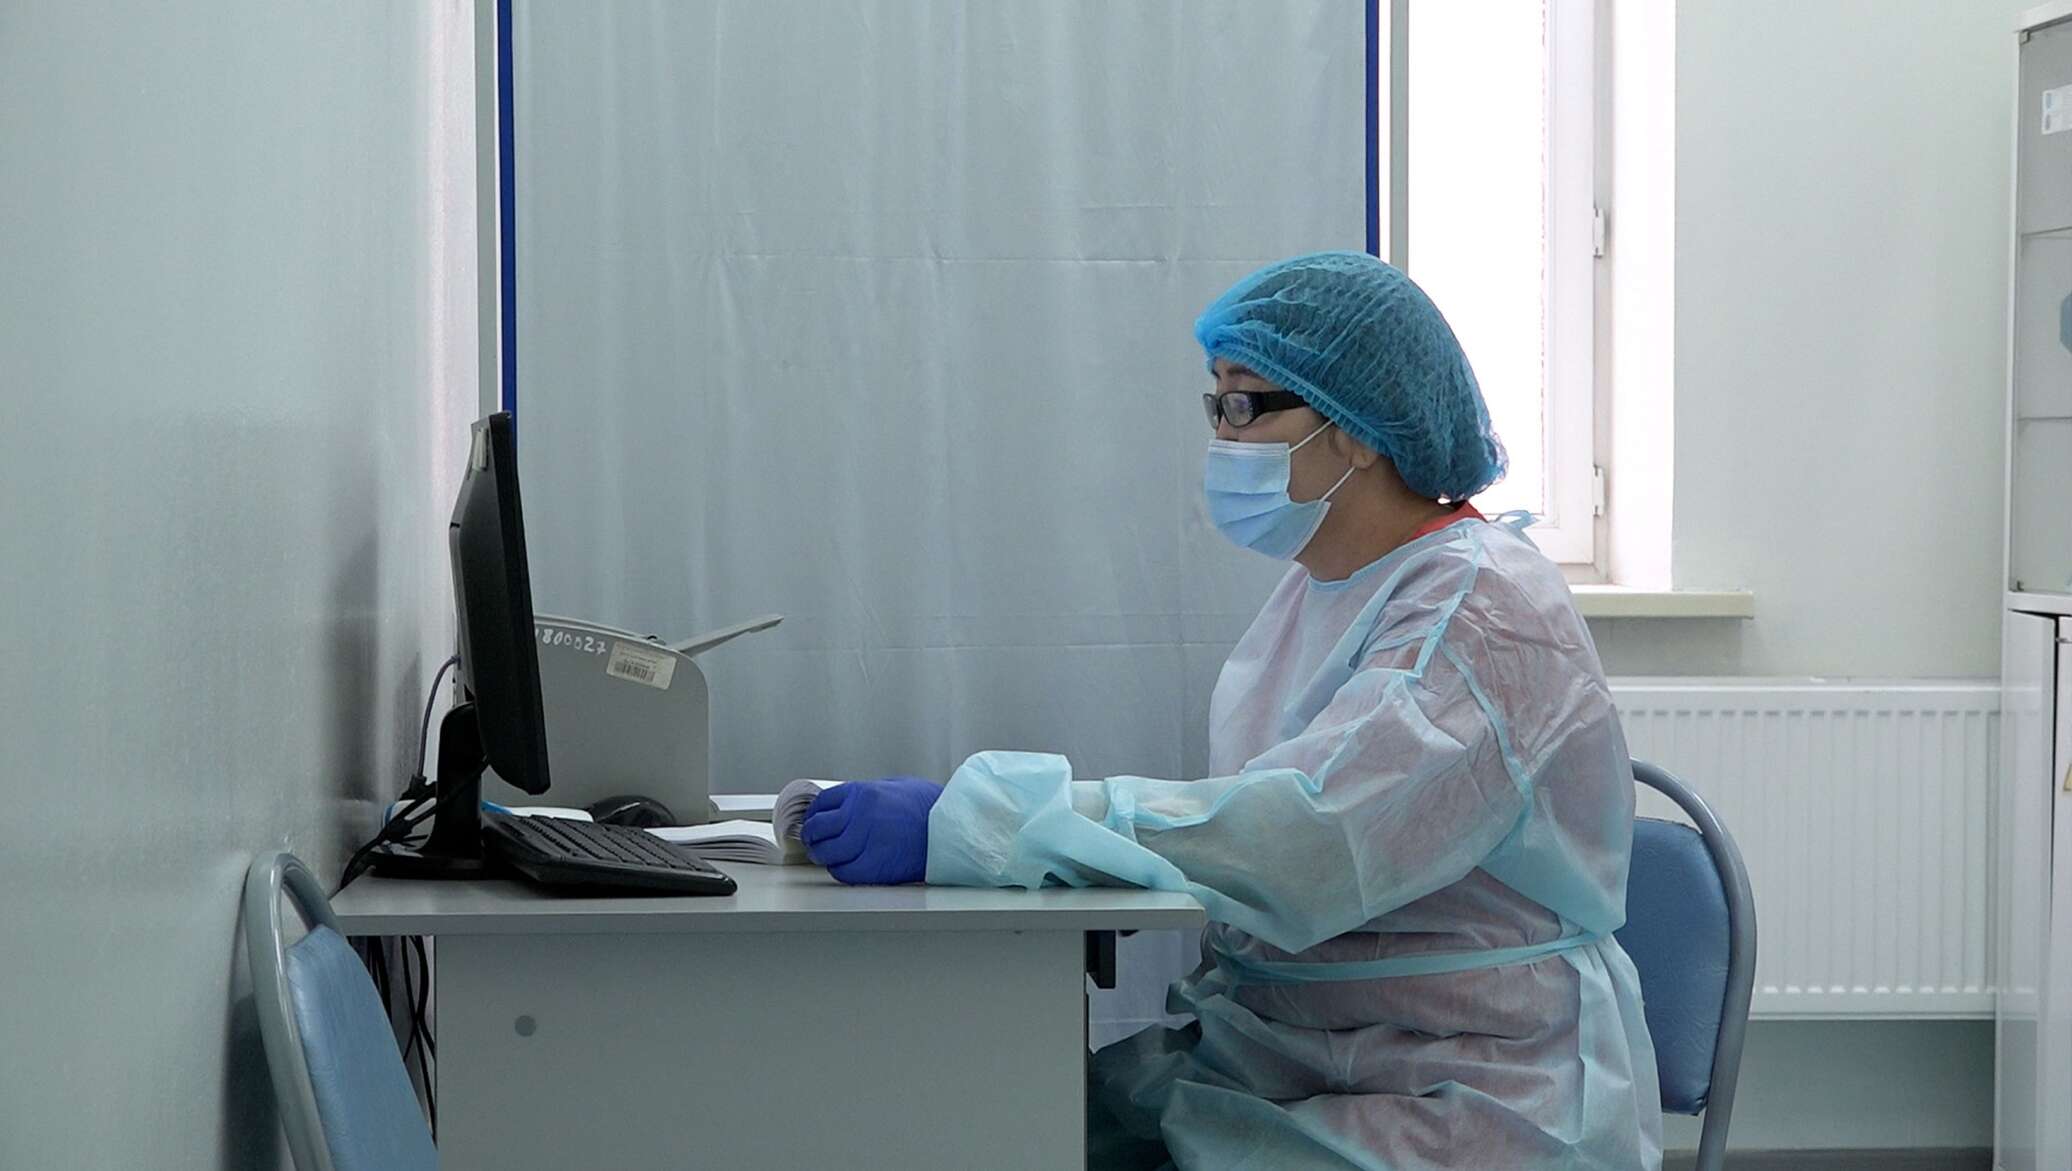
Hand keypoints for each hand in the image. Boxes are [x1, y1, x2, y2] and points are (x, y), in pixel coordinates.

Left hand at [801, 777, 942, 884]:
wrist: (953, 828)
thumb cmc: (931, 807)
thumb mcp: (896, 786)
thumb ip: (869, 794)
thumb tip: (849, 805)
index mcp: (863, 792)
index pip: (822, 803)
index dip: (814, 814)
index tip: (813, 820)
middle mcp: (859, 815)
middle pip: (818, 828)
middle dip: (812, 835)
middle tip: (812, 840)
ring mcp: (865, 841)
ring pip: (826, 852)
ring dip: (822, 855)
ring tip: (824, 856)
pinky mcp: (874, 865)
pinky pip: (843, 871)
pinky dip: (838, 870)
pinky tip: (843, 866)